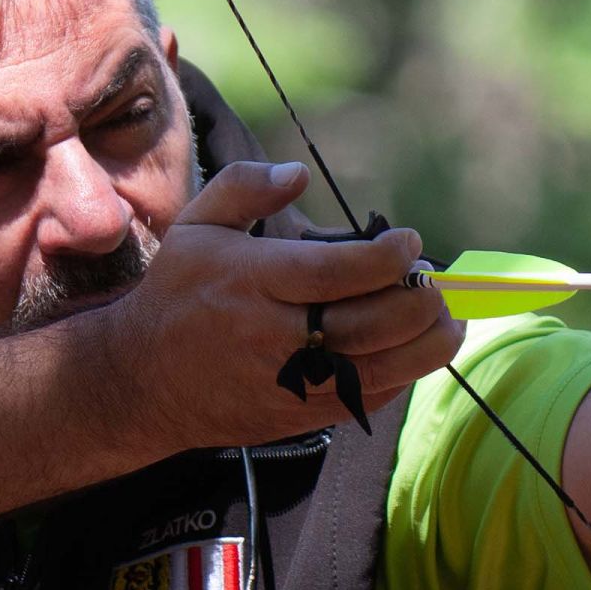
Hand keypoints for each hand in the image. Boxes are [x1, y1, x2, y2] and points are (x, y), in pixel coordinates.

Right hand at [94, 161, 464, 453]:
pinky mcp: (301, 416)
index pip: (339, 272)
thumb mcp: (195, 225)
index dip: (388, 257)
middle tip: (430, 279)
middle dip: (418, 298)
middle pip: (371, 323)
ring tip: (447, 316)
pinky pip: (367, 399)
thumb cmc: (177, 294)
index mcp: (253, 281)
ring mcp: (291, 382)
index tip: (409, 242)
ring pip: (381, 368)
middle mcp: (276, 335)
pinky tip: (414, 349)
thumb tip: (300, 173)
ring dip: (428, 342)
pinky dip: (402, 374)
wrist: (142, 381)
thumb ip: (246, 186)